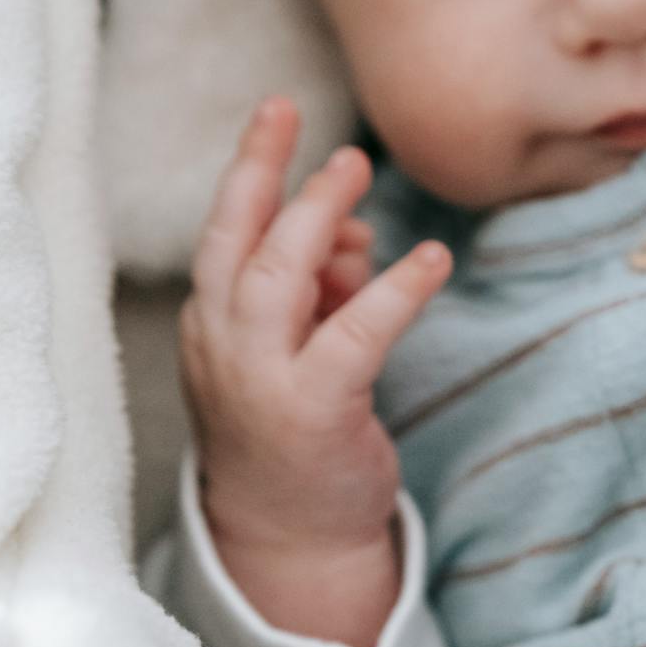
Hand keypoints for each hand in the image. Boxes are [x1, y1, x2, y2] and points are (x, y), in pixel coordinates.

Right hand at [179, 98, 449, 646]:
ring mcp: (260, 379)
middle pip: (238, 242)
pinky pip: (354, 336)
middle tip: (326, 133)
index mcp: (213, 324)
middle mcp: (223, 345)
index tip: (278, 113)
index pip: (224, 232)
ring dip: (317, 217)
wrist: (291, 533)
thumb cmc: (297, 430)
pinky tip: (432, 260)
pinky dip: (394, 292)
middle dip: (272, 175)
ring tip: (358, 169)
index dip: (250, 169)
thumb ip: (322, 290)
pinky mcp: (311, 410)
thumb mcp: (299, 349)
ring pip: (279, 277)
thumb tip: (354, 231)